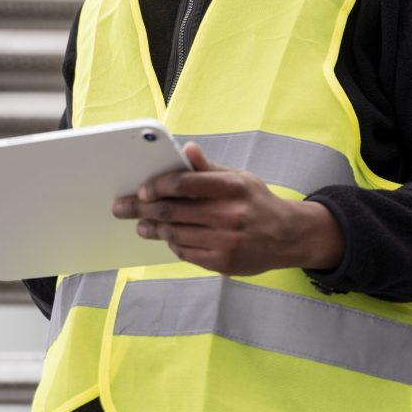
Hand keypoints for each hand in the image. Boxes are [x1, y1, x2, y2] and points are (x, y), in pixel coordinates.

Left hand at [112, 141, 344, 275]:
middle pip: (173, 211)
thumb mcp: (239, 178)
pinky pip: (187, 252)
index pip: (185, 183)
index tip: (142, 189)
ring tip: (140, 224)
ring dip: (153, 229)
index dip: (158, 186)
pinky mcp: (223, 262)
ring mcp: (226, 240)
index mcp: (232, 187)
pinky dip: (172, 243)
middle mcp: (229, 214)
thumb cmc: (257, 202)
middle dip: (142, 209)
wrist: (288, 236)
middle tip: (123, 207)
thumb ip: (209, 168)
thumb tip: (186, 149)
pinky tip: (166, 237)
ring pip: (175, 234)